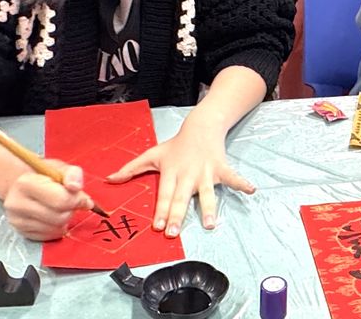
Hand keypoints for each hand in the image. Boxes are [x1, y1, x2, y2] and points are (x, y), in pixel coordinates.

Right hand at [2, 161, 94, 240]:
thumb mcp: (59, 167)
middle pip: (59, 218)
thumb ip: (72, 174)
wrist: (22, 187)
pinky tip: (55, 217)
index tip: (82, 197)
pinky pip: (51, 236)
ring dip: (66, 219)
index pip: (60, 200)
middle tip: (72, 202)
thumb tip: (76, 187)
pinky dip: (59, 228)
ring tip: (62, 208)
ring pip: (56, 229)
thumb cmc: (44, 176)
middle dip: (72, 210)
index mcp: (26, 184)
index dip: (77, 200)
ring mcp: (18, 221)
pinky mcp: (22, 233)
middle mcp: (17, 204)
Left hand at [108, 126, 253, 234]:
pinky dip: (242, 183)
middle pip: (182, 198)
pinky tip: (251, 191)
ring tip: (210, 224)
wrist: (200, 126)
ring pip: (207, 193)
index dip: (160, 211)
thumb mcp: (152, 154)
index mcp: (171, 172)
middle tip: (174, 233)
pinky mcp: (221, 168)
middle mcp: (187, 174)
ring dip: (209, 208)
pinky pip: (232, 177)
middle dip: (178, 216)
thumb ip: (131, 169)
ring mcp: (205, 172)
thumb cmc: (176, 145)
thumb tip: (109, 180)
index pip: (164, 195)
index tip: (158, 227)